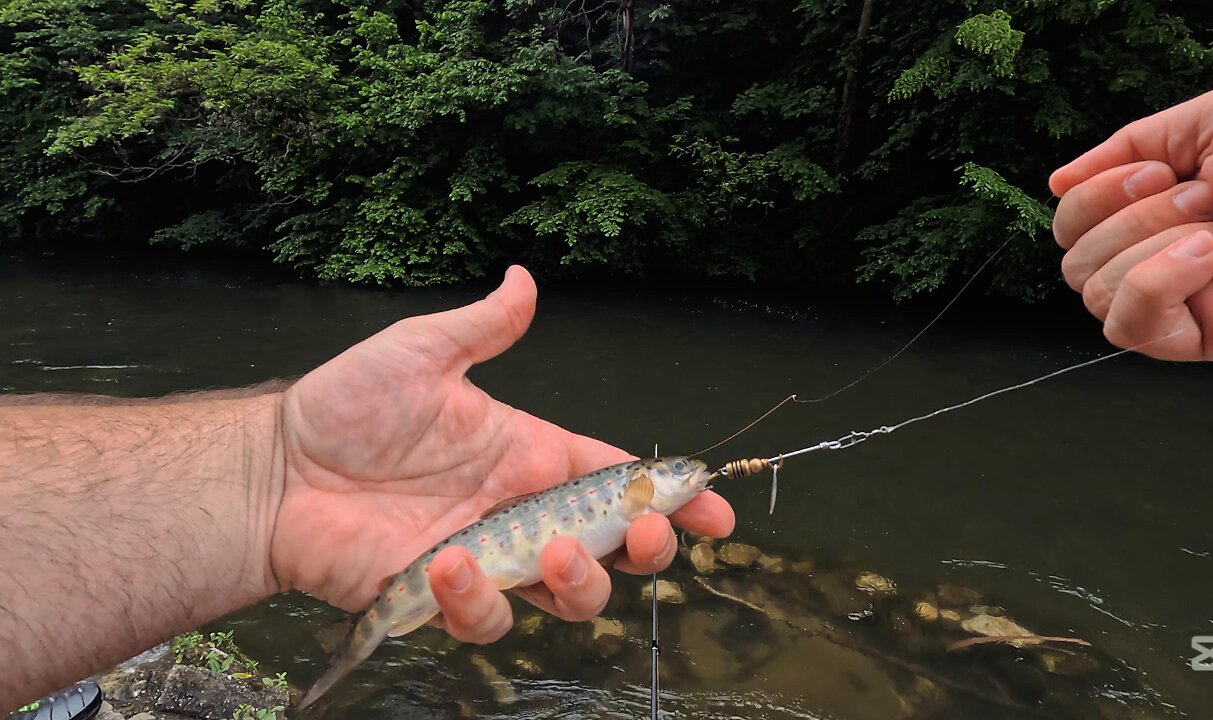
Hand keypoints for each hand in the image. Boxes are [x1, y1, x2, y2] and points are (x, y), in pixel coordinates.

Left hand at [268, 266, 733, 641]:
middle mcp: (521, 513)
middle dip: (647, 547)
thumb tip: (524, 276)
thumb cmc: (348, 407)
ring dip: (578, 583)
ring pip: (566, 597)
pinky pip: (486, 618)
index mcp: (531, 455)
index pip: (618, 480)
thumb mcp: (423, 352)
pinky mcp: (442, 599)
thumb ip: (484, 327)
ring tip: (553, 551)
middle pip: (612, 550)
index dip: (672, 495)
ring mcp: (487, 561)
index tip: (714, 505)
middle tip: (645, 533)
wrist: (277, 467)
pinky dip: (479, 600)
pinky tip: (447, 563)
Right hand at [1049, 70, 1212, 360]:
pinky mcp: (1207, 338)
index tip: (1159, 172)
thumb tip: (1055, 183)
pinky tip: (1212, 257)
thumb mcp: (1208, 121)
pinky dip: (1157, 282)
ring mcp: (1185, 301)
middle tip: (1210, 199)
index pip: (1072, 223)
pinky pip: (1130, 326)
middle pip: (1074, 260)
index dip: (1095, 196)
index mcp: (1164, 207)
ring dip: (1158, 244)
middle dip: (1134, 217)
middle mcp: (1165, 256)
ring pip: (1096, 292)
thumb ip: (1125, 147)